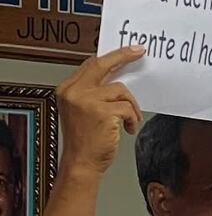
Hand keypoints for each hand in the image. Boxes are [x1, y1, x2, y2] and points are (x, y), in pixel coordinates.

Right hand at [56, 46, 143, 175]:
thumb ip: (93, 94)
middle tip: (138, 51)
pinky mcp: (101, 112)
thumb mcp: (82, 112)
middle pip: (102, 65)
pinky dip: (132, 119)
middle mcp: (74, 91)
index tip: (127, 52)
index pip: (91, 65)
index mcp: (68, 89)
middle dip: (123, 56)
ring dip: (131, 106)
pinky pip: (127, 107)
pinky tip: (128, 129)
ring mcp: (86, 100)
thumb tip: (116, 80)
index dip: (110, 58)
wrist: (81, 164)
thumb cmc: (85, 142)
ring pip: (121, 90)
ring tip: (130, 121)